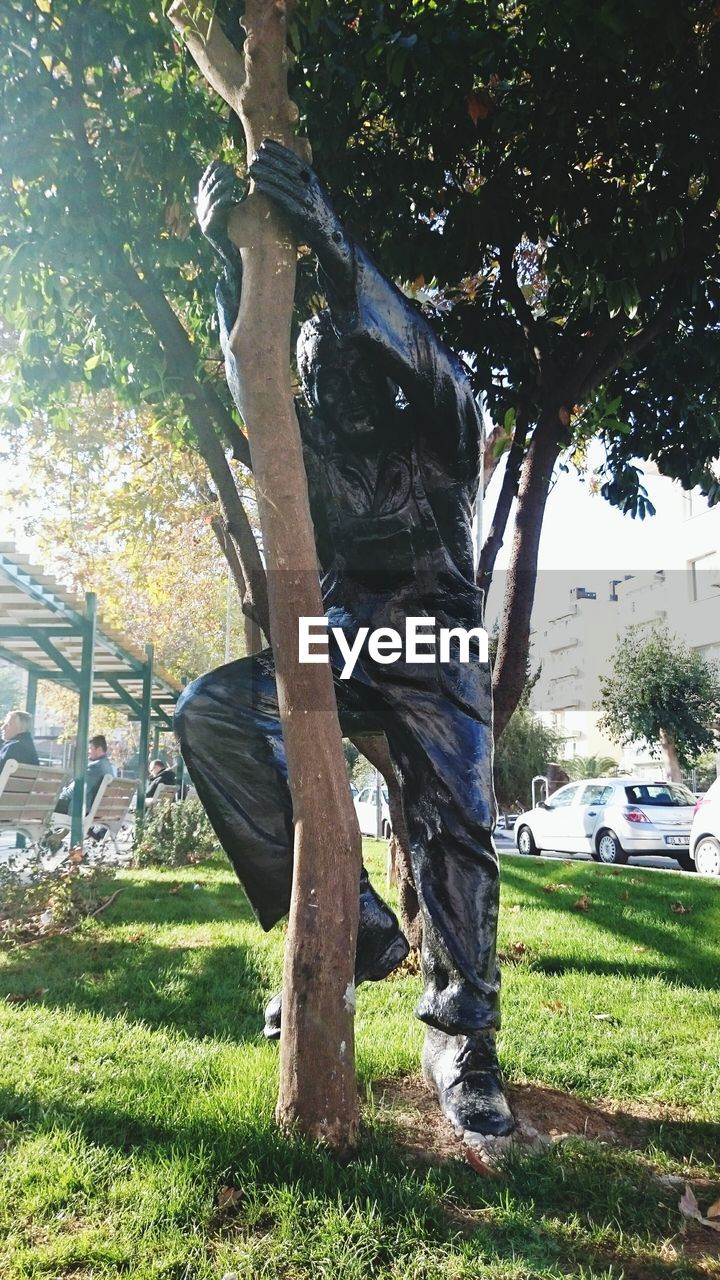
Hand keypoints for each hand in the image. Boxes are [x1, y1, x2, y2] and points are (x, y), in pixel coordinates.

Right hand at [197, 160, 240, 259]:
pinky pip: (214, 211)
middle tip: (226, 167)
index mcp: (202, 206)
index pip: (203, 185)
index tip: (217, 162)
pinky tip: (228, 194)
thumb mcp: (227, 210)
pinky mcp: (207, 228)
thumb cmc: (232, 232)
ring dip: (220, 186)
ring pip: (210, 199)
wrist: (228, 254)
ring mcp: (202, 220)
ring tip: (229, 177)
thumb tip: (229, 179)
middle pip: (207, 190)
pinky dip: (221, 201)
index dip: (209, 173)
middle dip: (216, 176)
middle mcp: (200, 212)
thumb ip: (225, 197)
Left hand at [249, 140, 351, 283]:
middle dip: (269, 160)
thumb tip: (285, 168)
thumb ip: (303, 180)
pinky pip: (282, 198)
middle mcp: (311, 186)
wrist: (330, 235)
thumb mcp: (315, 191)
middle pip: (286, 168)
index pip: (294, 158)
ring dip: (265, 173)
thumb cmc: (318, 213)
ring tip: (252, 168)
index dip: (278, 150)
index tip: (264, 143)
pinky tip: (259, 185)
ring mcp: (306, 199)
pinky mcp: (300, 213)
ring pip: (282, 181)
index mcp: (314, 178)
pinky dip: (270, 190)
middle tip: (254, 155)